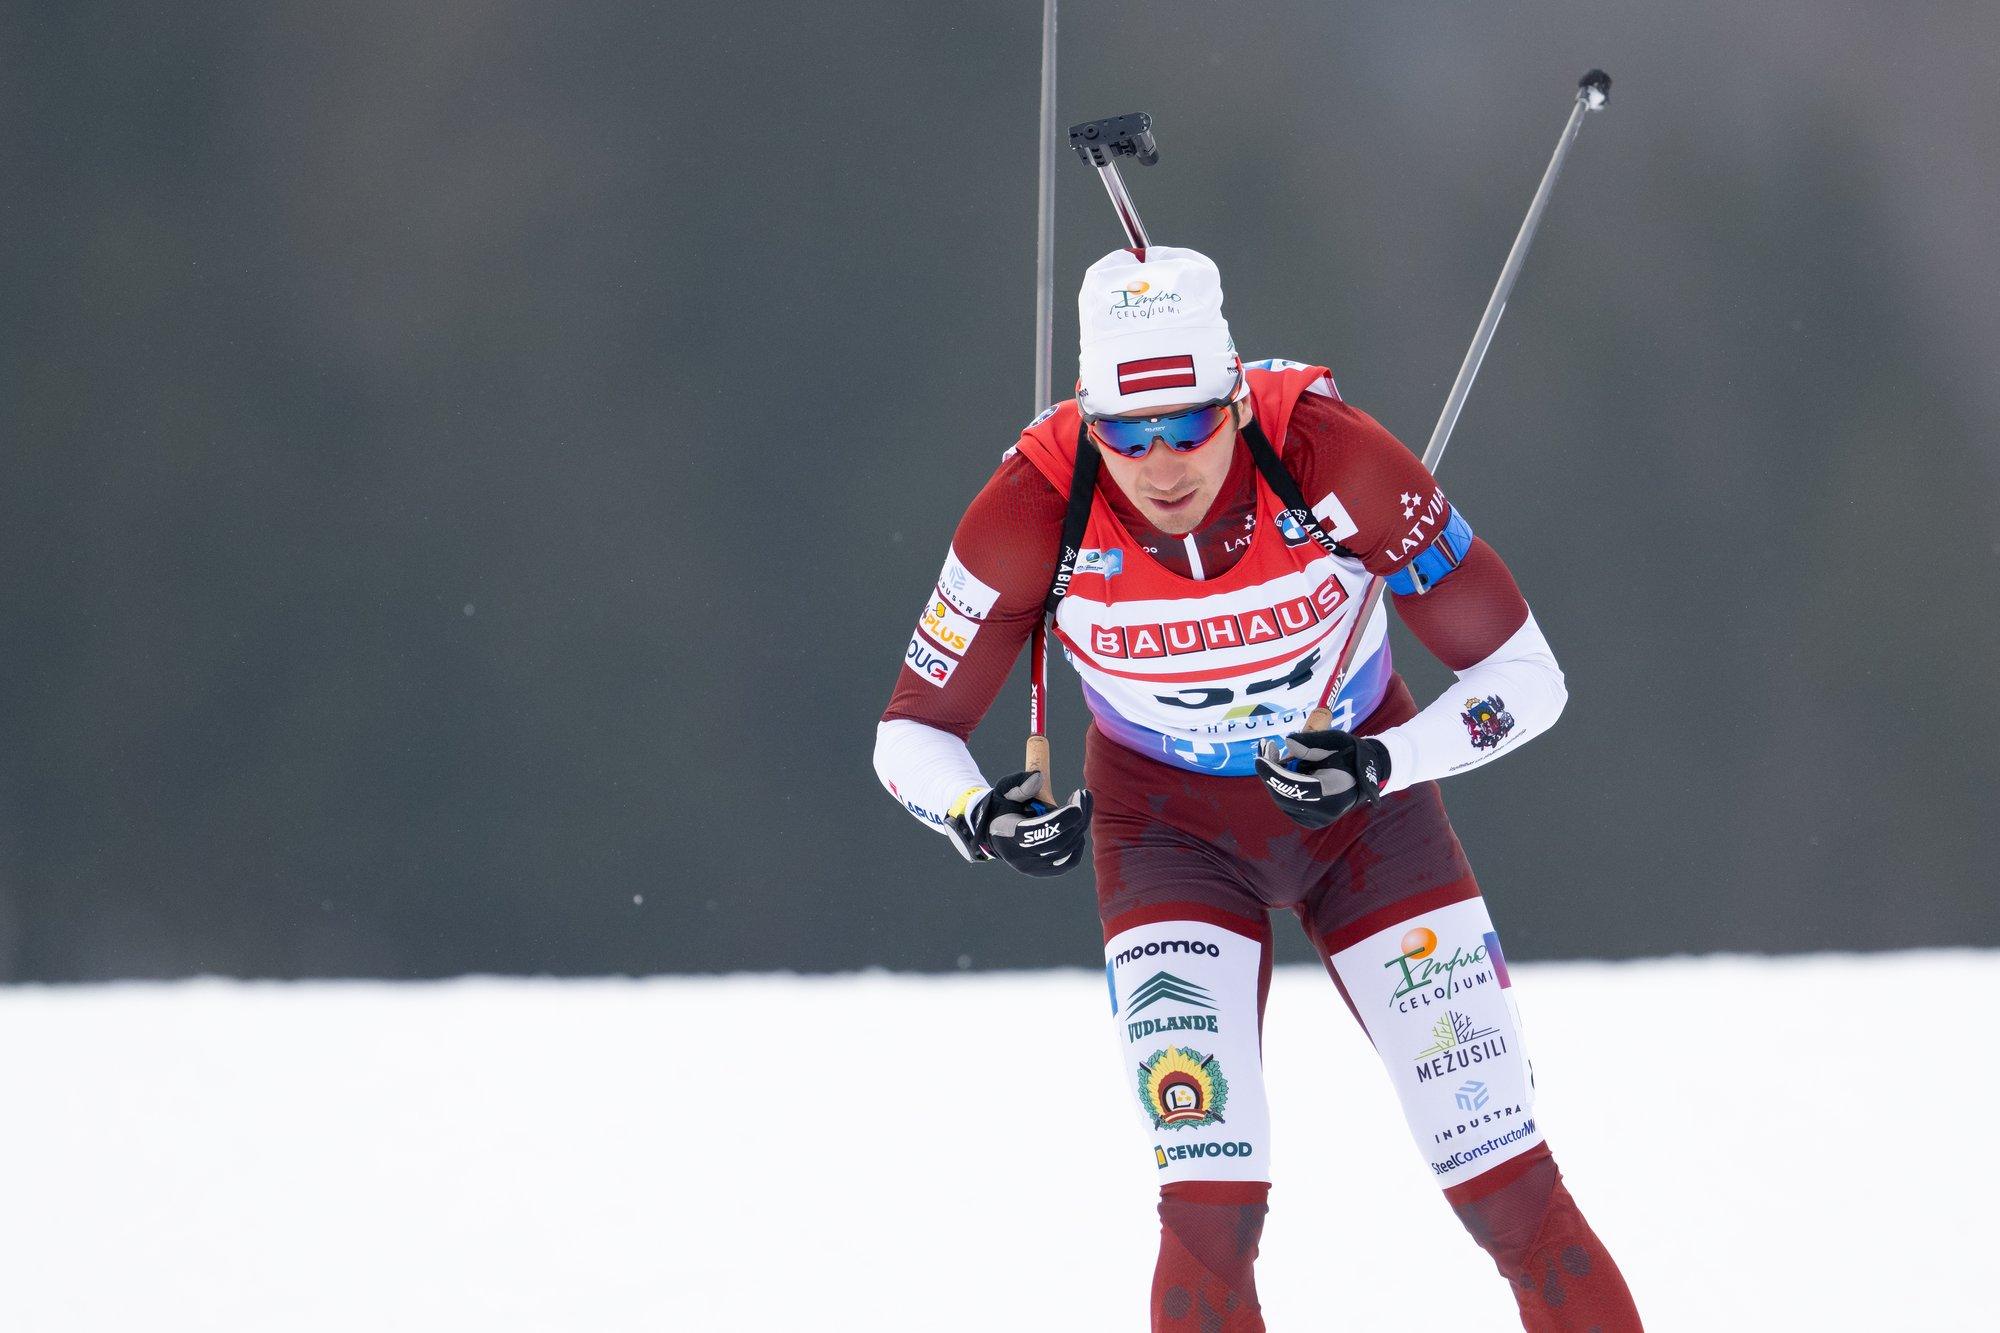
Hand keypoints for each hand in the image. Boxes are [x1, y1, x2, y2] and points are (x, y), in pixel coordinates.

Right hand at [956, 770, 1092, 876]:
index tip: (1077, 796)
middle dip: (1077, 818)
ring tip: (1082, 805)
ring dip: (1080, 826)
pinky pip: (1069, 861)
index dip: (1063, 817)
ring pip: (1066, 851)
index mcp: (1009, 835)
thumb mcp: (1005, 791)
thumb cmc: (1004, 807)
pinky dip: (1078, 843)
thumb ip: (1020, 784)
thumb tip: (1039, 777)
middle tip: (1083, 795)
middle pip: (1058, 843)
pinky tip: (1078, 826)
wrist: (996, 832)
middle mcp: (1021, 857)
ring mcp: (1033, 868)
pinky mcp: (1044, 871)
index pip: (1039, 831)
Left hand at [1256, 730, 1389, 828]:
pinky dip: (1279, 784)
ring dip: (1273, 776)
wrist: (1364, 777)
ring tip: (1274, 753)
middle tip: (1266, 747)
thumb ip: (1311, 744)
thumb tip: (1287, 744)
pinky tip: (1280, 768)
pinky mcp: (1307, 820)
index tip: (1260, 757)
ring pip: (1282, 799)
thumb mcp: (1335, 742)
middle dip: (1270, 772)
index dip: (1275, 774)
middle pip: (1285, 795)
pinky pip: (1285, 802)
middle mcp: (1324, 812)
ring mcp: (1315, 820)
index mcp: (1334, 793)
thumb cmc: (1350, 755)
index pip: (1297, 787)